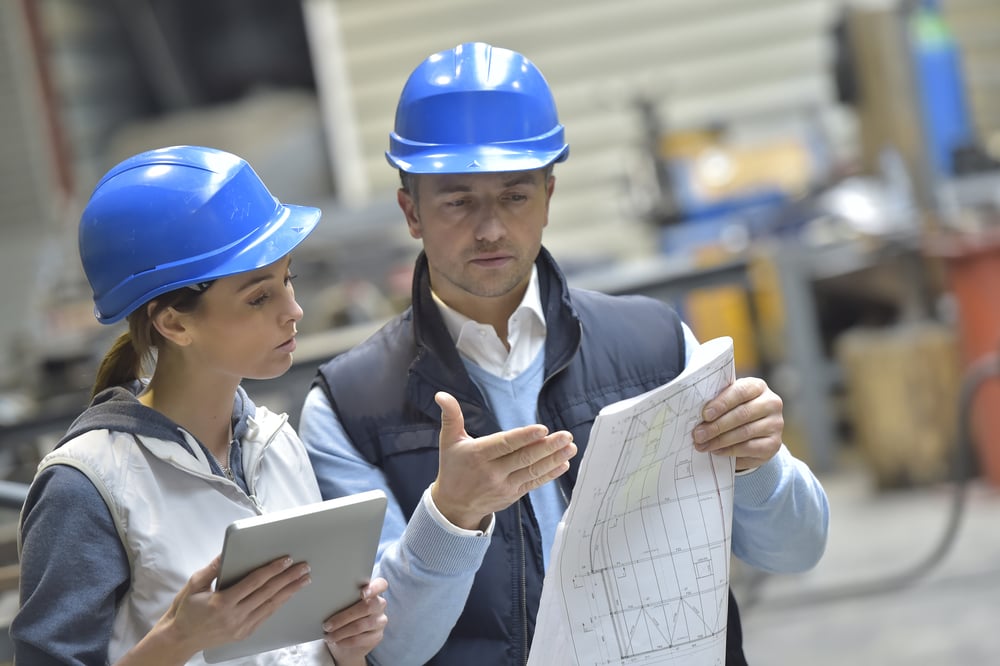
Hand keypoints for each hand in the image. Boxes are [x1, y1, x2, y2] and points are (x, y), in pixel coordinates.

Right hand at [134, 555, 311, 661]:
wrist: (180, 638)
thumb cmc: (185, 610)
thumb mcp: (194, 584)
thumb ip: (213, 568)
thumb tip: (227, 551)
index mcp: (222, 602)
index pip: (254, 582)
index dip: (272, 569)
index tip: (286, 560)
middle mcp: (234, 616)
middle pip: (267, 593)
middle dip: (288, 578)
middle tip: (304, 567)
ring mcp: (240, 627)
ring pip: (271, 606)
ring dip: (289, 591)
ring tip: (303, 580)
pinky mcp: (243, 633)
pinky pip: (265, 616)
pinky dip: (278, 604)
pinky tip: (287, 595)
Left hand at [322, 577, 387, 664]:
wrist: (347, 635)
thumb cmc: (343, 613)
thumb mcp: (343, 603)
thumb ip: (343, 597)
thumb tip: (328, 600)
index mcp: (373, 590)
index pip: (381, 585)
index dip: (374, 588)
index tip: (362, 593)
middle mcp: (379, 604)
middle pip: (367, 607)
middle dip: (344, 617)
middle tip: (327, 625)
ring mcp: (380, 621)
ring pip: (360, 625)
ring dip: (341, 632)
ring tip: (328, 636)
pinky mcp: (377, 636)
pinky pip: (360, 639)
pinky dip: (345, 641)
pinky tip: (336, 641)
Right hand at [431, 391, 576, 529]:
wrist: (453, 505)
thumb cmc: (453, 468)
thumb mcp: (448, 441)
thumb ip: (451, 416)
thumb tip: (442, 395)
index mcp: (478, 455)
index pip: (505, 444)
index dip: (524, 437)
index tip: (542, 429)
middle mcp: (492, 472)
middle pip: (523, 458)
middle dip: (547, 447)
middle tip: (566, 436)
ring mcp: (504, 486)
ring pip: (532, 471)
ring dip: (554, 459)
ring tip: (570, 447)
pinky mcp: (512, 495)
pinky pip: (534, 483)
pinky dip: (550, 474)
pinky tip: (563, 464)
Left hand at [692, 376, 782, 470]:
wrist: (756, 431)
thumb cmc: (735, 410)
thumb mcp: (728, 401)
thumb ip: (717, 402)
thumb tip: (695, 413)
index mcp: (758, 386)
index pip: (740, 392)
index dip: (721, 403)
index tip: (705, 415)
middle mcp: (771, 403)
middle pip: (742, 414)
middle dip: (716, 426)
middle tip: (698, 434)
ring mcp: (775, 424)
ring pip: (744, 433)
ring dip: (719, 440)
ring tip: (702, 445)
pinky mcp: (774, 444)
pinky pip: (749, 448)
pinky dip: (730, 451)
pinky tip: (716, 451)